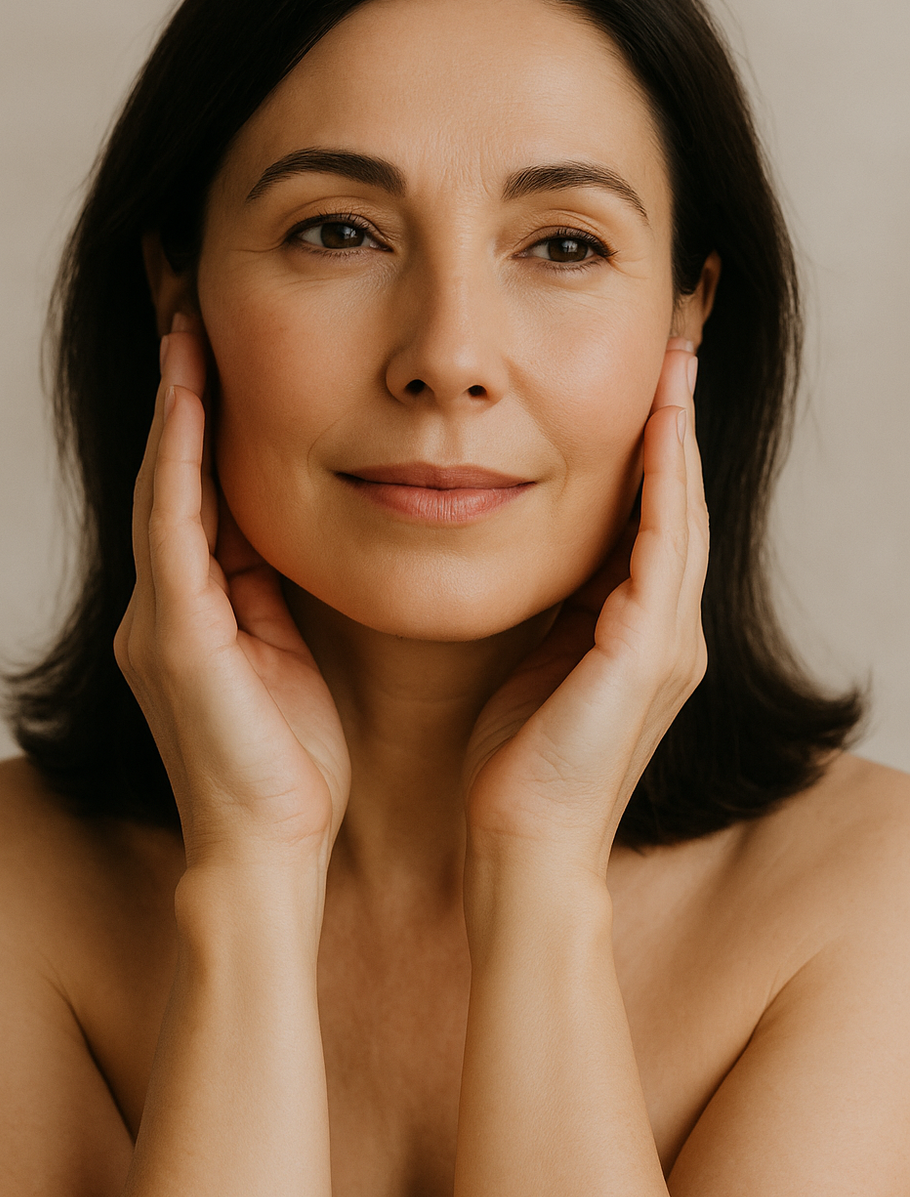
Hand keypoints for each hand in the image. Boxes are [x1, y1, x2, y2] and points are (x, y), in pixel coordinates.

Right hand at [114, 315, 350, 867]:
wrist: (269, 855)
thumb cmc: (294, 770)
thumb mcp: (290, 661)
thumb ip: (278, 598)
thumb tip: (301, 538)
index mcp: (198, 609)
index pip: (200, 492)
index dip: (206, 418)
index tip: (220, 345)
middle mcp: (164, 603)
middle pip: (169, 472)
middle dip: (178, 390)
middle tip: (184, 305)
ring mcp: (158, 616)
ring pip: (163, 484)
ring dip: (174, 403)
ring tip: (183, 323)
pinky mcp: (172, 634)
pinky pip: (172, 525)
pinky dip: (178, 457)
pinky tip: (190, 395)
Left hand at [463, 339, 706, 876]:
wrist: (522, 848)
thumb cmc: (514, 763)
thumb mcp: (534, 660)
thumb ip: (552, 606)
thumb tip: (534, 548)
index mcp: (638, 631)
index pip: (652, 519)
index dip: (652, 448)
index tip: (641, 382)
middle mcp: (669, 632)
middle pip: (681, 504)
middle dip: (677, 425)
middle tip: (674, 347)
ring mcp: (667, 644)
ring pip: (683, 517)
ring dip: (680, 439)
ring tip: (676, 367)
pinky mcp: (647, 657)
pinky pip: (662, 554)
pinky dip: (664, 490)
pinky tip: (659, 435)